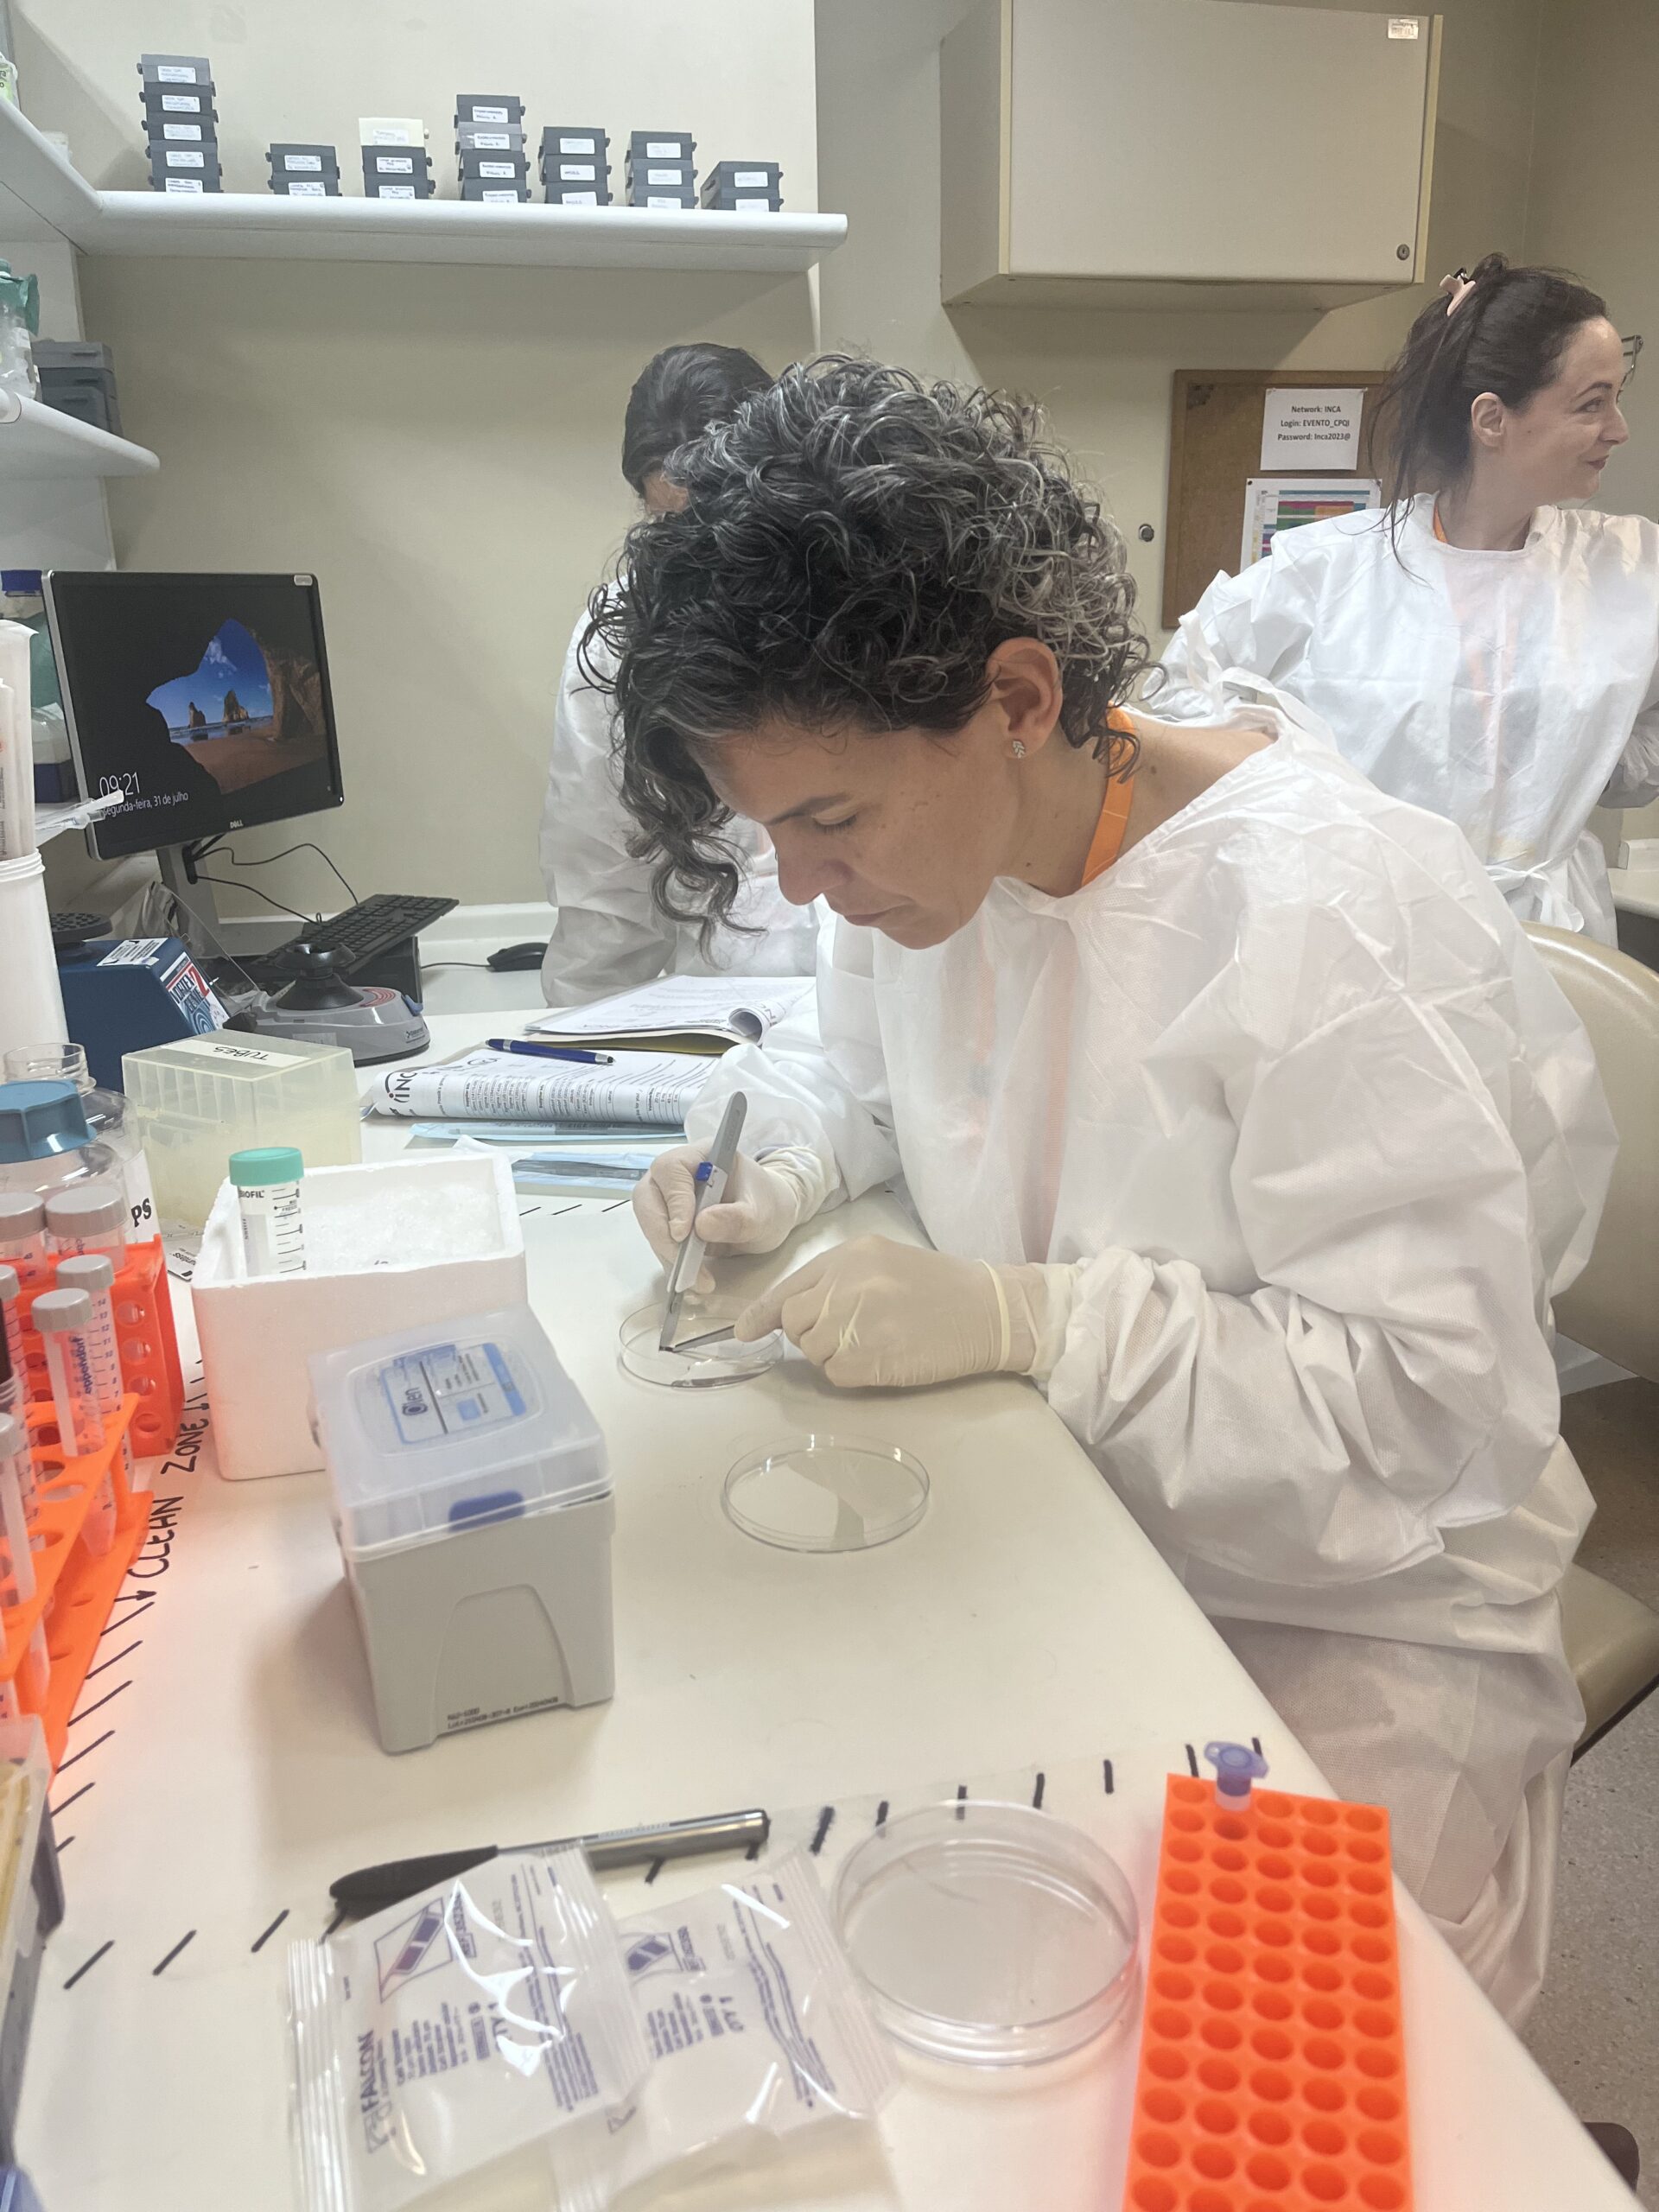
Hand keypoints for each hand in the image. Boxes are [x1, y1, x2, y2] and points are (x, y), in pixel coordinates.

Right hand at [633, 1145, 820, 1288]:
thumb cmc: (767, 1203)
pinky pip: (660, 1241)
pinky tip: (693, 1279)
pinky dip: (673, 1263)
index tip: (684, 1233)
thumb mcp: (762, 1212)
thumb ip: (736, 1218)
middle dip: (662, 1235)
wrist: (770, 1216)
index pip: (672, 1170)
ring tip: (698, 1280)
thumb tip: (701, 1225)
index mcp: (702, 1155)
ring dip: (668, 1254)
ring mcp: (669, 1197)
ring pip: (651, 1223)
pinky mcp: (669, 1222)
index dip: (674, 1200)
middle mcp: (677, 1173)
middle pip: (649, 1197)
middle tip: (684, 1266)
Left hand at [734, 1235, 1053, 1388]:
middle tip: (844, 1333)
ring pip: (811, 1351)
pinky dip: (851, 1374)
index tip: (743, 1331)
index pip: (786, 1288)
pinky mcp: (870, 1359)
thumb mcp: (882, 1262)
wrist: (988, 1309)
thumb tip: (787, 1312)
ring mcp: (857, 1323)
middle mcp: (847, 1285)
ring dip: (831, 1354)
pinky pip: (835, 1375)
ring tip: (872, 1342)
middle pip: (794, 1321)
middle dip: (807, 1333)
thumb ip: (835, 1280)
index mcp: (850, 1256)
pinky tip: (881, 1359)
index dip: (760, 1314)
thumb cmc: (937, 1286)